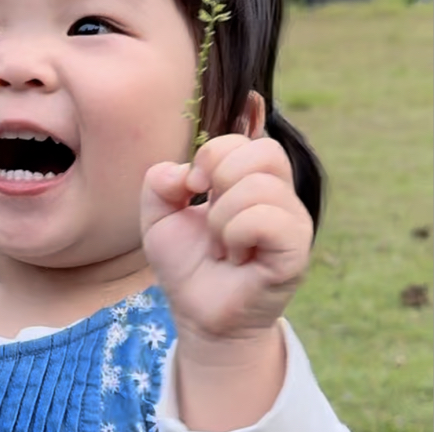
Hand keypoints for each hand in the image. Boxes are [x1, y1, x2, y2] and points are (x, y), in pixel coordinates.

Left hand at [140, 135, 312, 343]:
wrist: (197, 313)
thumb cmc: (187, 264)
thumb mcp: (158, 217)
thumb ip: (158, 183)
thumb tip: (182, 173)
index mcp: (251, 180)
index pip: (245, 140)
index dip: (211, 155)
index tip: (193, 186)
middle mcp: (278, 196)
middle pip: (265, 151)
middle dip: (221, 178)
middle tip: (210, 216)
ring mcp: (292, 223)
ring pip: (261, 187)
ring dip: (222, 218)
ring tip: (222, 245)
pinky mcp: (295, 252)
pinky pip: (271, 220)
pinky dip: (238, 233)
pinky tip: (235, 255)